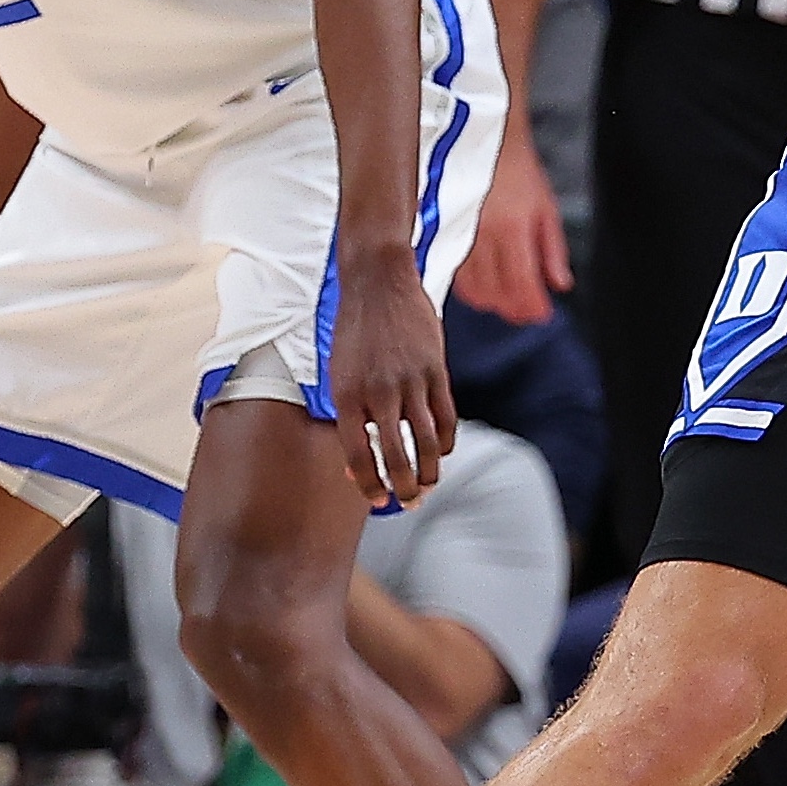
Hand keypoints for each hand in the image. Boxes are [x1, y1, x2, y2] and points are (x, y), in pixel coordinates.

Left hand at [328, 243, 457, 507]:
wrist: (377, 282)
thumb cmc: (354, 331)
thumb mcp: (339, 372)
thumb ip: (351, 414)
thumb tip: (359, 458)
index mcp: (346, 395)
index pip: (358, 455)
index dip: (369, 484)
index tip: (376, 499)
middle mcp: (378, 393)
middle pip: (395, 456)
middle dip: (403, 488)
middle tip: (408, 503)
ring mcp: (410, 381)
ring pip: (427, 441)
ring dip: (430, 471)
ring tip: (429, 485)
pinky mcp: (436, 370)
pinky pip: (446, 416)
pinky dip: (446, 440)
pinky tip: (443, 451)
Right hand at [451, 128, 571, 324]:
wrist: (486, 143)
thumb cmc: (519, 173)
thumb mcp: (546, 208)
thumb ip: (553, 250)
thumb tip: (560, 284)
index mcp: (512, 228)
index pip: (521, 282)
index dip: (532, 306)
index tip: (542, 315)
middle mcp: (482, 236)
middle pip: (496, 292)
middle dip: (514, 309)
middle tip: (527, 312)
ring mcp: (459, 236)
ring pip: (473, 288)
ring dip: (493, 302)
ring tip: (508, 301)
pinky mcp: (443, 234)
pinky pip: (456, 274)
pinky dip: (471, 289)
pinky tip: (485, 287)